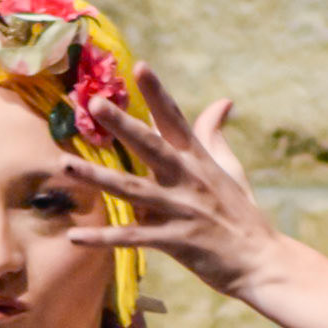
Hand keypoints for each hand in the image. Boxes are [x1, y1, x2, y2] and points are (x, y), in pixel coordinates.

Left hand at [61, 63, 280, 300]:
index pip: (175, 120)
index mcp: (199, 160)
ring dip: (97, 178)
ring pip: (132, 189)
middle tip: (95, 103)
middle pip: (151, 146)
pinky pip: (132, 239)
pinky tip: (74, 237)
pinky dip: (102, 239)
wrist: (262, 261)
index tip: (139, 66)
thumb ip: (215, 136)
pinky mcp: (176, 241)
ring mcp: (181, 210)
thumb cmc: (242, 215)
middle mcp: (188, 180)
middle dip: (122, 124)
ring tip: (65, 165)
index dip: (157, 93)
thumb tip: (222, 101)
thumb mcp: (231, 170)